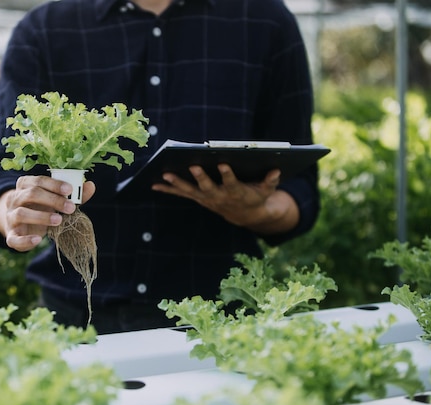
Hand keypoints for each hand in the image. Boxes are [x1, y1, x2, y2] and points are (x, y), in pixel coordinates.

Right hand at [0, 175, 95, 251]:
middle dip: (52, 200)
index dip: (54, 184)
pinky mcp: (10, 235)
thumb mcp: (54, 200)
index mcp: (25, 185)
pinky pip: (14, 238)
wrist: (20, 225)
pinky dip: (26, 240)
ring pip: (21, 214)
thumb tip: (91, 186)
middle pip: (30, 194)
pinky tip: (38, 240)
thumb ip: (72, 195)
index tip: (70, 190)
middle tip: (70, 207)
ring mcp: (10, 217)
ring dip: (41, 216)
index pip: (38, 180)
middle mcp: (14, 199)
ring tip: (59, 220)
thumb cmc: (41, 208)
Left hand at [151, 164, 297, 232]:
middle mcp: (218, 196)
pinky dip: (167, 189)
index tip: (223, 163)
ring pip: (190, 190)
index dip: (227, 174)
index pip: (231, 182)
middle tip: (192, 165)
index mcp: (236, 191)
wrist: (246, 215)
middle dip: (200, 177)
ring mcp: (206, 198)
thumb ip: (270, 180)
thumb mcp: (267, 189)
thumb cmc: (256, 196)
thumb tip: (277, 170)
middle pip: (207, 186)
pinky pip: (180, 193)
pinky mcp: (198, 198)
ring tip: (165, 175)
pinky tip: (153, 185)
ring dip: (177, 183)